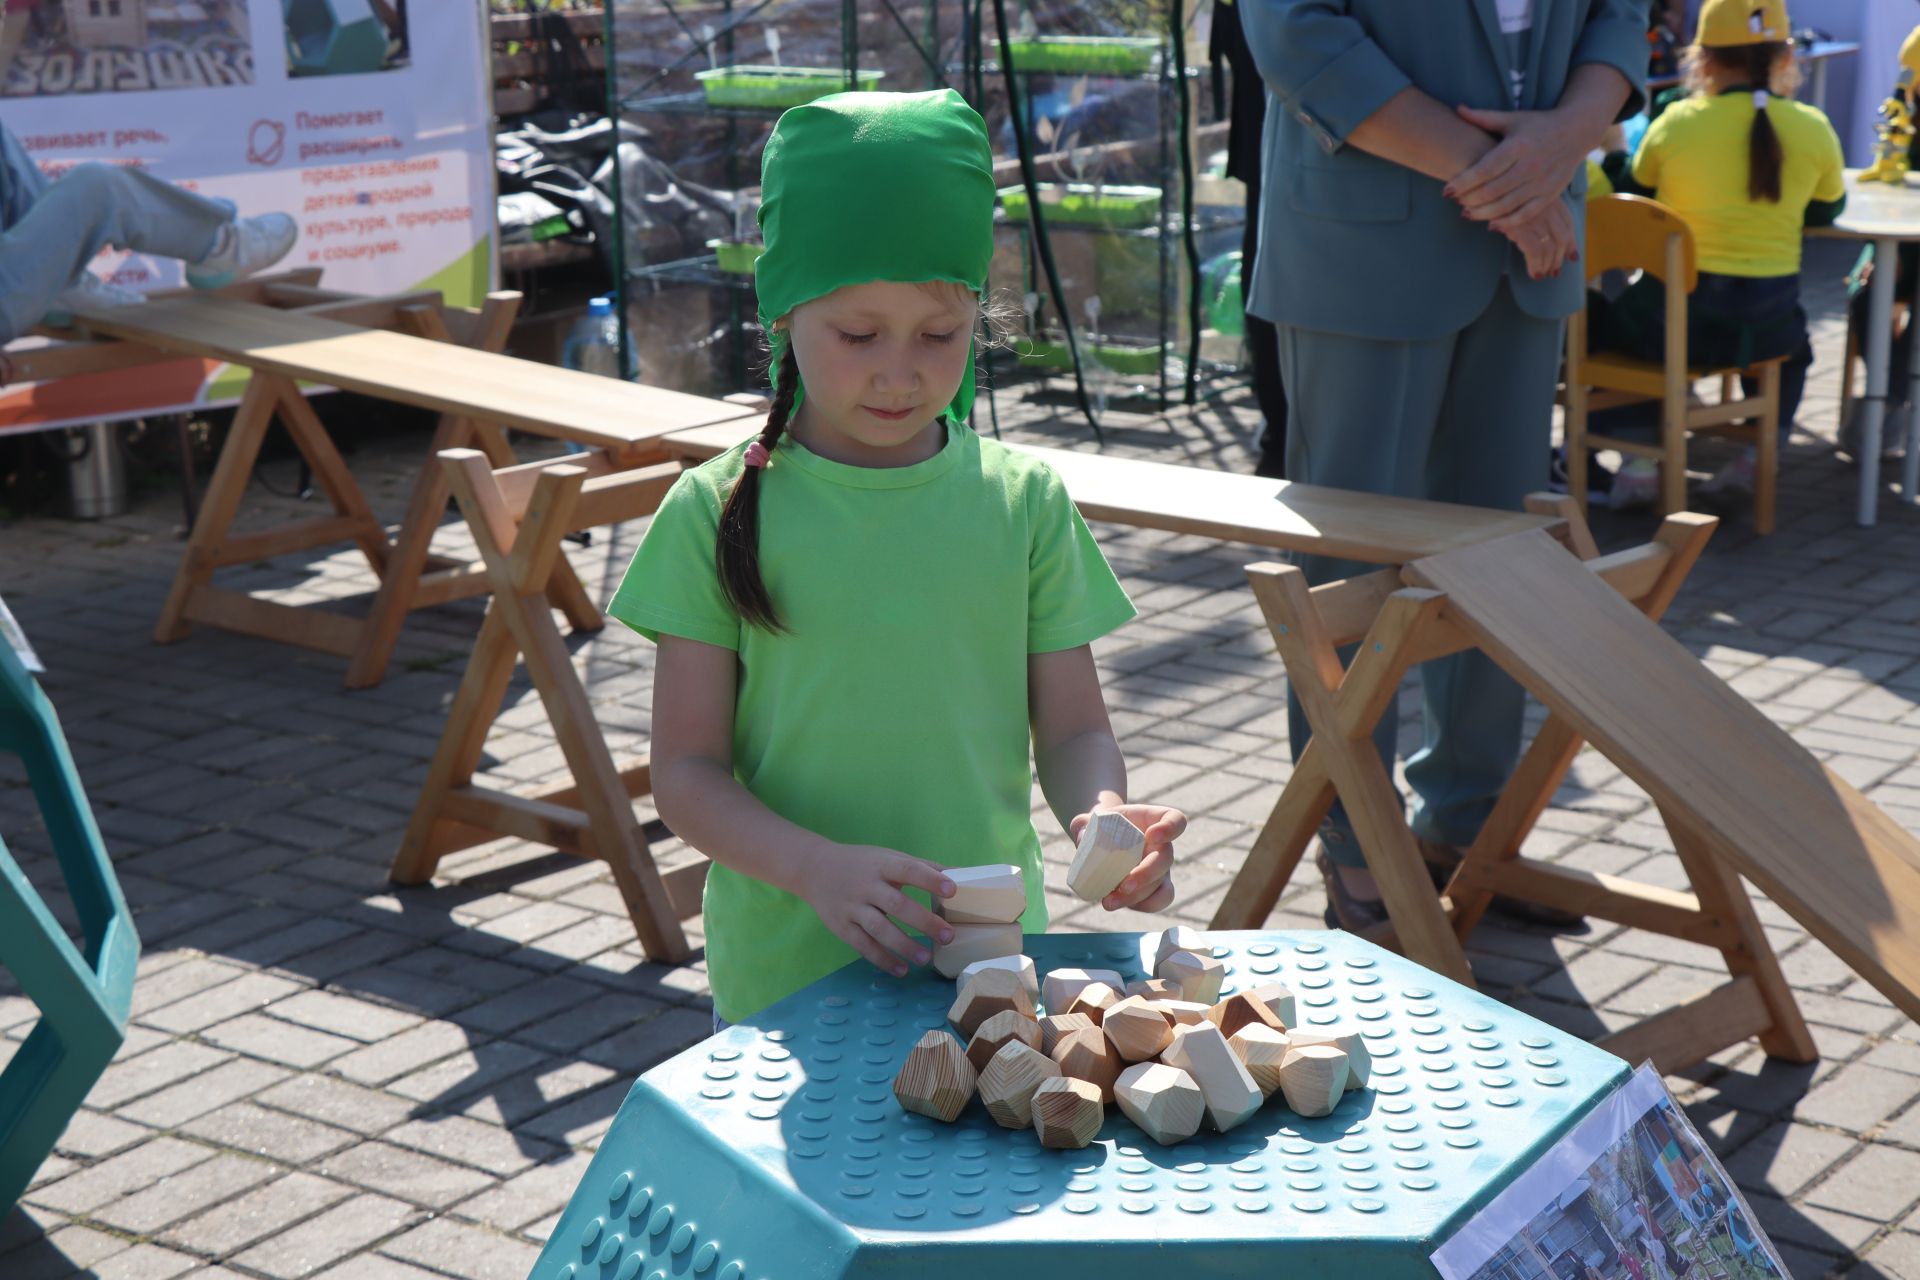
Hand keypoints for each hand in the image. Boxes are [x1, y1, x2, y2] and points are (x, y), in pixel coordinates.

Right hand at [796, 843, 953, 977]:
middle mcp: (866, 886)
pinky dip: (882, 959)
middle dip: (924, 921)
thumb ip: (921, 867)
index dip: (929, 879)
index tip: (952, 890)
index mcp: (882, 865)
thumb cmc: (862, 863)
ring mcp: (852, 907)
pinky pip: (863, 946)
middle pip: (896, 905)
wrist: (815, 868)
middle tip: (948, 936)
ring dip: (904, 945)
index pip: (908, 870)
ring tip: (926, 958)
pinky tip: (901, 969)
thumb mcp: (888, 857)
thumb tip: (960, 874)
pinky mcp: (841, 926)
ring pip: (879, 929)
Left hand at [1069, 804, 1185, 911]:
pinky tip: (1115, 903)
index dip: (1169, 828)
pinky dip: (1139, 906)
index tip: (1152, 834)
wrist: (1098, 843)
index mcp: (1154, 821)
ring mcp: (1159, 869)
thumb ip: (1083, 825)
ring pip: (1161, 885)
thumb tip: (1083, 838)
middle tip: (1124, 884)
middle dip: (1146, 874)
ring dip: (1138, 896)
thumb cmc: (1097, 826)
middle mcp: (1162, 846)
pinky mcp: (1151, 889)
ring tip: (1109, 901)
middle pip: (1166, 858)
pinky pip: (1157, 901)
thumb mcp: (1087, 821)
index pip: (1175, 820)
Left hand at [1445, 104, 1594, 228]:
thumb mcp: (1513, 118)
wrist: (1577, 131)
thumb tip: (1458, 109)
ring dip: (1482, 213)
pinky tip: (1491, 224)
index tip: (1446, 191)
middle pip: (1492, 191)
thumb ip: (1484, 117)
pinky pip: (1525, 214)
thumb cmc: (1538, 125)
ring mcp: (1541, 182)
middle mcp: (1530, 166)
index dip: (1463, 183)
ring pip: (1506, 206)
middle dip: (1469, 200)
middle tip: (1454, 201)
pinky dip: (1507, 223)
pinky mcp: (1550, 195)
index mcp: (1518, 146)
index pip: (1484, 170)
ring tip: (1466, 213)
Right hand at [1500, 197, 1577, 280]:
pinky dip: (1536, 266)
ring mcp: (1536, 218)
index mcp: (1552, 200)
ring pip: (1550, 248)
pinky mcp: (1522, 228)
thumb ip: (1541, 213)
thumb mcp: (1527, 200)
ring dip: (1547, 265)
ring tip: (1541, 274)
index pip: (1568, 224)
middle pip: (1562, 238)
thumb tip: (1549, 236)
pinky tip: (1533, 273)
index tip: (1572, 258)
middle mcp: (1548, 209)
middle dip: (1559, 258)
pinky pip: (1535, 252)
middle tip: (1554, 271)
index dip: (1572, 243)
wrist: (1488, 192)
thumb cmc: (1504, 198)